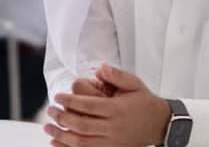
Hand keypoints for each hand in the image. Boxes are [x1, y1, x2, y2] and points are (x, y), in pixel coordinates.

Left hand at [44, 63, 169, 146]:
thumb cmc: (144, 102)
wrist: (160, 124)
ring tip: (48, 128)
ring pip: (81, 142)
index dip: (70, 101)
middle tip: (50, 110)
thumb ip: (116, 75)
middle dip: (62, 118)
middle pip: (82, 125)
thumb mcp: (134, 84)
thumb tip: (100, 69)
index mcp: (117, 109)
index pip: (88, 105)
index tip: (57, 97)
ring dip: (61, 136)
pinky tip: (56, 144)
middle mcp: (113, 127)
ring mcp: (112, 142)